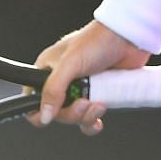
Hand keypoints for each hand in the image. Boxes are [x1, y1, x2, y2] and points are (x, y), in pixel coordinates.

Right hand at [28, 20, 150, 135]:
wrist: (127, 38)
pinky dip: (93, 121)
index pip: (33, 98)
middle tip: (84, 102)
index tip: (54, 114)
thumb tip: (44, 115)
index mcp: (47, 70)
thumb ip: (53, 90)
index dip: (40, 112)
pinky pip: (89, 119)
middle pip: (56, 113)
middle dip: (72, 113)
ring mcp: (80, 89)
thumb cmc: (97, 40)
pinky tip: (99, 115)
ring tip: (98, 104)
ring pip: (74, 118)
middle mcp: (62, 81)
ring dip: (86, 117)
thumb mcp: (69, 64)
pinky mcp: (97, 95)